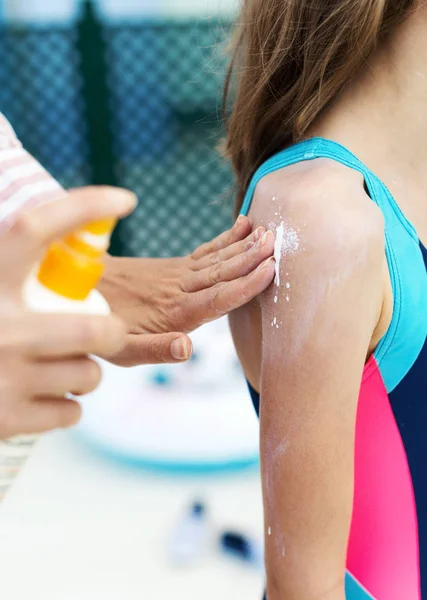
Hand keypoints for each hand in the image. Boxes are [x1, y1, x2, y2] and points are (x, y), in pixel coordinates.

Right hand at [0, 186, 134, 437]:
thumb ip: (5, 265)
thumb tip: (49, 230)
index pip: (36, 228)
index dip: (83, 207)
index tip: (125, 199)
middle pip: (96, 329)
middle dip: (112, 333)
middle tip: (105, 333)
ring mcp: (5, 378)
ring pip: (88, 375)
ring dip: (84, 372)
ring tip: (60, 367)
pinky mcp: (7, 420)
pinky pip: (71, 412)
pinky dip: (67, 405)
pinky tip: (43, 397)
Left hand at [98, 216, 274, 365]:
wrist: (77, 290)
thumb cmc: (101, 327)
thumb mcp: (122, 350)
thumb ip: (155, 350)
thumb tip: (187, 349)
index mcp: (174, 313)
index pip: (217, 298)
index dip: (245, 285)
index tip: (270, 269)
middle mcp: (179, 289)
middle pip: (221, 272)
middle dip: (251, 258)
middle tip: (277, 242)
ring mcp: (176, 274)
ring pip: (216, 258)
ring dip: (243, 246)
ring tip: (267, 231)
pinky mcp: (172, 266)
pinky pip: (204, 250)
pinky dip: (225, 238)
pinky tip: (242, 225)